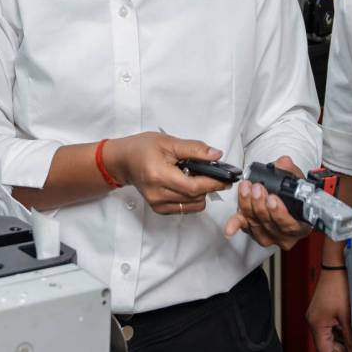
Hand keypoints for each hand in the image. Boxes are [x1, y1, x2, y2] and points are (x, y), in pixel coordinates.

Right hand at [102, 132, 229, 214]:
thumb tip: (216, 155)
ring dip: (201, 193)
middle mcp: (158, 194)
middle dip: (209, 186)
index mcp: (159, 176)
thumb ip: (194, 149)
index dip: (214, 184)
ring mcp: (158, 204)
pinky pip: (185, 208)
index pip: (194, 186)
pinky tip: (186, 184)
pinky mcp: (159, 209)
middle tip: (212, 172)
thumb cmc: (142, 148)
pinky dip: (192, 197)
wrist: (123, 161)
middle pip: (196, 197)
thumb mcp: (169, 142)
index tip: (228, 179)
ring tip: (194, 176)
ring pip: (193, 205)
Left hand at [223, 156, 311, 249]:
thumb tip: (283, 162)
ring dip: (248, 205)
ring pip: (254, 223)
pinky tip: (229, 228)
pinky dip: (235, 224)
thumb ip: (291, 171)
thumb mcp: (297, 181)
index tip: (273, 199)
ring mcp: (267, 235)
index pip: (290, 224)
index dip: (280, 213)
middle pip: (268, 223)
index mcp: (299, 226)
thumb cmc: (294, 196)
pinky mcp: (251, 230)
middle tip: (257, 189)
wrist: (286, 201)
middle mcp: (283, 235)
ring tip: (246, 189)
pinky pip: (242, 226)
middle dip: (260, 204)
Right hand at [307, 267, 351, 351]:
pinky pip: (330, 332)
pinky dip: (340, 341)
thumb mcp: (348, 315)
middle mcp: (314, 321)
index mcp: (316, 324)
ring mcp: (318, 316)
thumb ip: (351, 337)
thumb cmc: (340, 286)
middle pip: (325, 348)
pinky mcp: (323, 312)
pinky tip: (350, 346)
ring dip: (341, 351)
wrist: (337, 265)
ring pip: (328, 341)